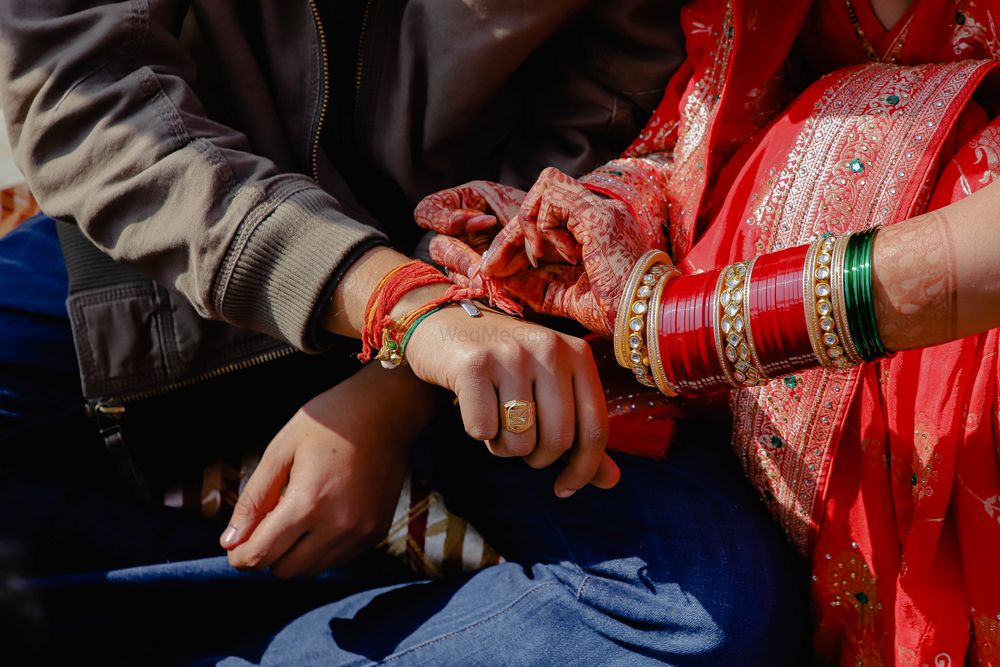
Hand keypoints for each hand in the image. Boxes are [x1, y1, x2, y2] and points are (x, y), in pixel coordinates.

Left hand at [220, 363, 437, 578]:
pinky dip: (321, 549)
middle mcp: (338, 525)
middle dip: (267, 554)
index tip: (234, 547)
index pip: (262, 554)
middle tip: (265, 525)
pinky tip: (321, 517)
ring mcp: (361, 532)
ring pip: (312, 570)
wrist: (387, 410)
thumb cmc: (329, 422)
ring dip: (295, 554)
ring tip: (295, 517)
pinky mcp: (376, 532)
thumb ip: (253, 500)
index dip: (240, 556)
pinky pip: (338, 559)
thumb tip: (231, 541)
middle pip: (285, 570)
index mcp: (308, 503)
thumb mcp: (280, 451)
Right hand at [405, 305, 620, 497]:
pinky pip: (483, 430)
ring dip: (504, 447)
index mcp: (577, 354)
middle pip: (558, 440)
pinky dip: (479, 433)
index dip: (584, 469)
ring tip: (496, 422)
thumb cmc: (506, 364)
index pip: (595, 428)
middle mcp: (549, 349)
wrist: (446, 322)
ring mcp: (511, 355)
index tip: (564, 488)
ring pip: (520, 441)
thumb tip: (612, 481)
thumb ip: (581, 432)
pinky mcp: (473, 364)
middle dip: (537, 458)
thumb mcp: (550, 388)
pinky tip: (475, 410)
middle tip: (521, 445)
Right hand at [414, 181, 532, 288]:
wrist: (562, 234)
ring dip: (470, 278)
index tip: (477, 221)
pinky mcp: (477, 280)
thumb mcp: (519, 206)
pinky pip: (467, 290)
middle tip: (482, 266)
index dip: (442, 219)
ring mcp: (465, 258)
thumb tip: (481, 262)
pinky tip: (497, 290)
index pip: (427, 211)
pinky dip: (482, 290)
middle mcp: (458, 233)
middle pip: (438, 248)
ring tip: (490, 283)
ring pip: (451, 272)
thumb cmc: (540, 212)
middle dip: (461, 257)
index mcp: (461, 204)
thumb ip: (497, 224)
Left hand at [481, 167, 653, 334]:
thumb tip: (503, 279)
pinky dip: (545, 226)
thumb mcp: (565, 299)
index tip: (497, 267)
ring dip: (528, 222)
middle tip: (493, 264)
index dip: (516, 238)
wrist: (643, 318)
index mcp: (594, 230)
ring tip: (535, 256)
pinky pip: (554, 198)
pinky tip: (563, 255)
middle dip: (510, 231)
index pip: (548, 215)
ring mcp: (602, 210)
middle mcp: (599, 213)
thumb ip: (536, 287)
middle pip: (542, 196)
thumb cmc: (615, 313)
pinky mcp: (598, 216)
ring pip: (547, 185)